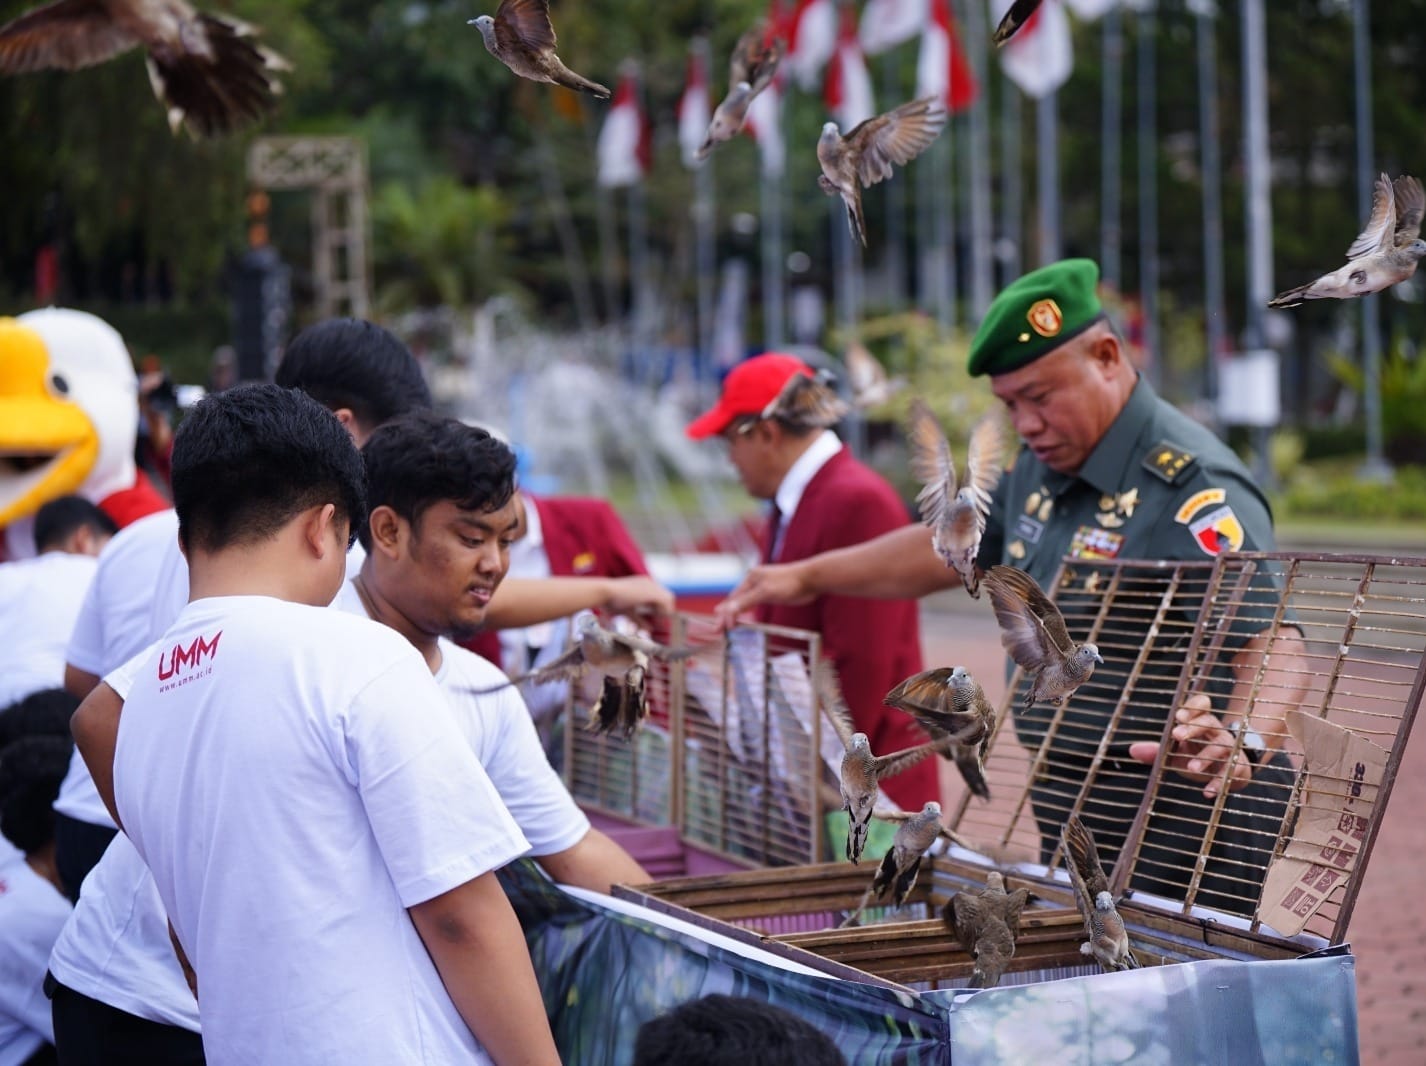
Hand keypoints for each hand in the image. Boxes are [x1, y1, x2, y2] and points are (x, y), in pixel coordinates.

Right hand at [600, 576, 674, 617]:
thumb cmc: (609, 601)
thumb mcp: (628, 612)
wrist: (604, 592)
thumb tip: (649, 630)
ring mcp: (651, 586)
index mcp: (641, 585)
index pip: (658, 596)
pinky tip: (659, 619)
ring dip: (666, 611)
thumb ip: (639, 620)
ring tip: (661, 622)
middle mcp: (648, 583)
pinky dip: (665, 611)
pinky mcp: (652, 591)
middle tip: (662, 624)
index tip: (657, 621)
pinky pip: (667, 601)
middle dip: (665, 611)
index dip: (659, 609)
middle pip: (666, 596)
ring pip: (669, 598)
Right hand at [712, 563, 813, 629]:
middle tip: (717, 630)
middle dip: (726, 615)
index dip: (725, 615)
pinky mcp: (772, 593)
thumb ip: (746, 601)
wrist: (811, 579)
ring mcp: (763, 587)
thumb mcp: (765, 592)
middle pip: (736, 600)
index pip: (733, 599)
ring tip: (725, 625)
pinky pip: (754, 603)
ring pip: (744, 602)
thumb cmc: (789, 582)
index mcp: (750, 577)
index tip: (720, 629)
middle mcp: (754, 581)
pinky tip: (743, 617)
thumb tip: (726, 610)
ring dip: (735, 614)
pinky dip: (746, 611)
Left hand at [1127, 693, 1254, 798]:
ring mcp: (1230, 748)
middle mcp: (1216, 731)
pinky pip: (1231, 772)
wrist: (1230, 773)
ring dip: (1205, 756)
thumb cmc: (1198, 757)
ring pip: (1221, 746)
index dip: (1191, 708)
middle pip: (1208, 722)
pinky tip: (1207, 792)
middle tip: (1177, 735)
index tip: (1178, 716)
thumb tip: (1132, 750)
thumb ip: (1157, 751)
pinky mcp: (1239, 766)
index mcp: (1201, 722)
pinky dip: (1218, 782)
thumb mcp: (1177, 754)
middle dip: (1193, 727)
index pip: (1201, 705)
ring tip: (1190, 768)